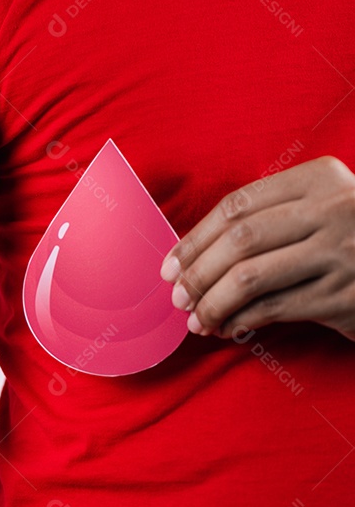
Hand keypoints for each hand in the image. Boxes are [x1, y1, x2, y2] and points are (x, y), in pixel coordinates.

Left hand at [159, 155, 354, 341]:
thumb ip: (269, 219)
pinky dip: (242, 320)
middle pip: (239, 241)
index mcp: (318, 179)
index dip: (195, 238)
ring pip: (251, 277)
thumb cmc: (351, 238)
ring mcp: (342, 253)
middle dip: (197, 273)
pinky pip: (275, 308)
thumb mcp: (320, 209)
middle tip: (177, 297)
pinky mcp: (346, 295)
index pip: (237, 206)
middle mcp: (333, 210)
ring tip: (196, 320)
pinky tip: (229, 328)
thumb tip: (192, 256)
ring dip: (212, 303)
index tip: (170, 265)